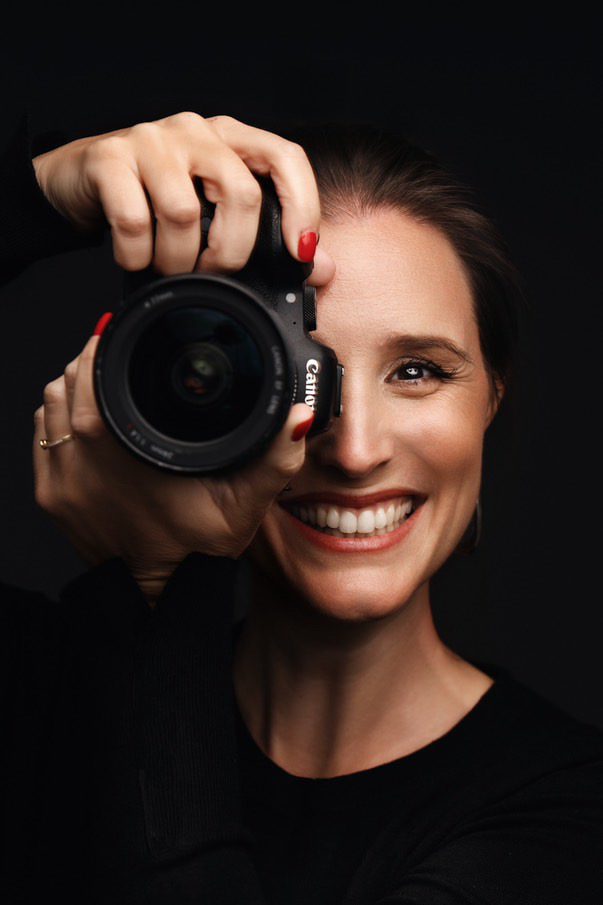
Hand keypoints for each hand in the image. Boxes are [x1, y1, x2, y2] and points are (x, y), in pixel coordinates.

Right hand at [31, 111, 334, 284]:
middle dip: (231, 252)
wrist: (81, 179)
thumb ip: (268, 237)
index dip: (302, 206)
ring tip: (168, 268)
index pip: (286, 158)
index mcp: (232, 139)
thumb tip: (323, 268)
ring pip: (184, 212)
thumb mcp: (216, 213)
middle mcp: (196, 130)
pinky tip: (135, 259)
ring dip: (178, 260)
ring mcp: (151, 139)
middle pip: (240, 193)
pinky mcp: (109, 157)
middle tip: (212, 273)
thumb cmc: (156, 196)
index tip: (300, 253)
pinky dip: (137, 255)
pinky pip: (134, 219)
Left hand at [33, 335, 315, 603]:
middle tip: (116, 352)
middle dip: (89, 361)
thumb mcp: (246, 505)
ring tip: (102, 378)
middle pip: (65, 384)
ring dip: (70, 386)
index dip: (103, 348)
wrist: (161, 595)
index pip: (90, 377)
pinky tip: (84, 416)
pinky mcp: (50, 497)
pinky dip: (57, 417)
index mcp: (125, 455)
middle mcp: (82, 466)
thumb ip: (276, 459)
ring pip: (47, 406)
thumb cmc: (198, 551)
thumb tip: (297, 416)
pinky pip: (41, 436)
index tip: (119, 333)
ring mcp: (60, 483)